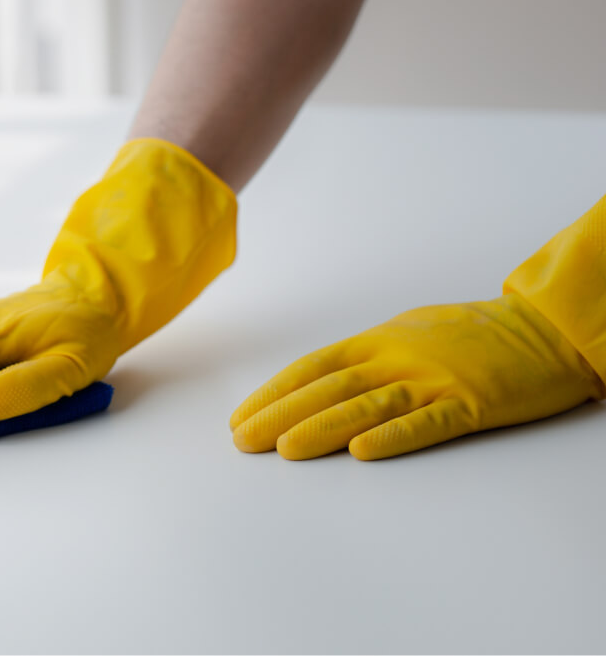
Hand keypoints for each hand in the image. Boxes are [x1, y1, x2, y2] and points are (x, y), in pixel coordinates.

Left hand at [231, 294, 604, 459]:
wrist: (543, 330)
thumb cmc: (474, 333)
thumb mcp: (408, 332)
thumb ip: (367, 356)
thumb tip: (322, 378)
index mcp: (378, 341)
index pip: (312, 368)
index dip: (273, 394)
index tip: (240, 417)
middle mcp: (397, 358)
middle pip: (328, 388)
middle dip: (280, 415)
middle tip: (243, 441)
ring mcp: (433, 380)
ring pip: (367, 406)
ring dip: (322, 427)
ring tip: (284, 448)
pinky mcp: (471, 403)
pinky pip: (427, 422)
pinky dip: (393, 437)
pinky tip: (361, 452)